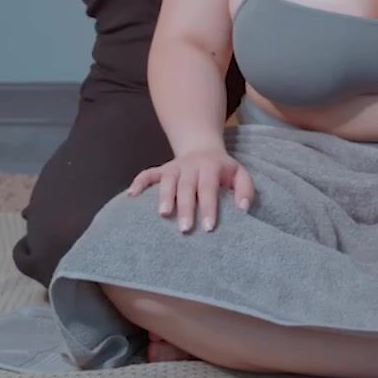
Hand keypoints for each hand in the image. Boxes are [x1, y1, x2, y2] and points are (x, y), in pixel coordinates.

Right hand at [128, 148, 254, 232]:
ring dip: (163, 196)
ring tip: (163, 214)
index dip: (208, 207)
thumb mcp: (239, 174)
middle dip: (185, 207)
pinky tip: (131, 195)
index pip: (208, 188)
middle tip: (185, 229)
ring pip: (167, 181)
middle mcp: (190, 166)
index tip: (208, 228)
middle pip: (186, 186)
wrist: (202, 148)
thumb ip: (245, 190)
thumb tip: (243, 209)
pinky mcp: (162, 169)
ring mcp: (174, 167)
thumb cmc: (222, 170)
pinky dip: (139, 182)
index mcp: (210, 167)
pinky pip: (148, 174)